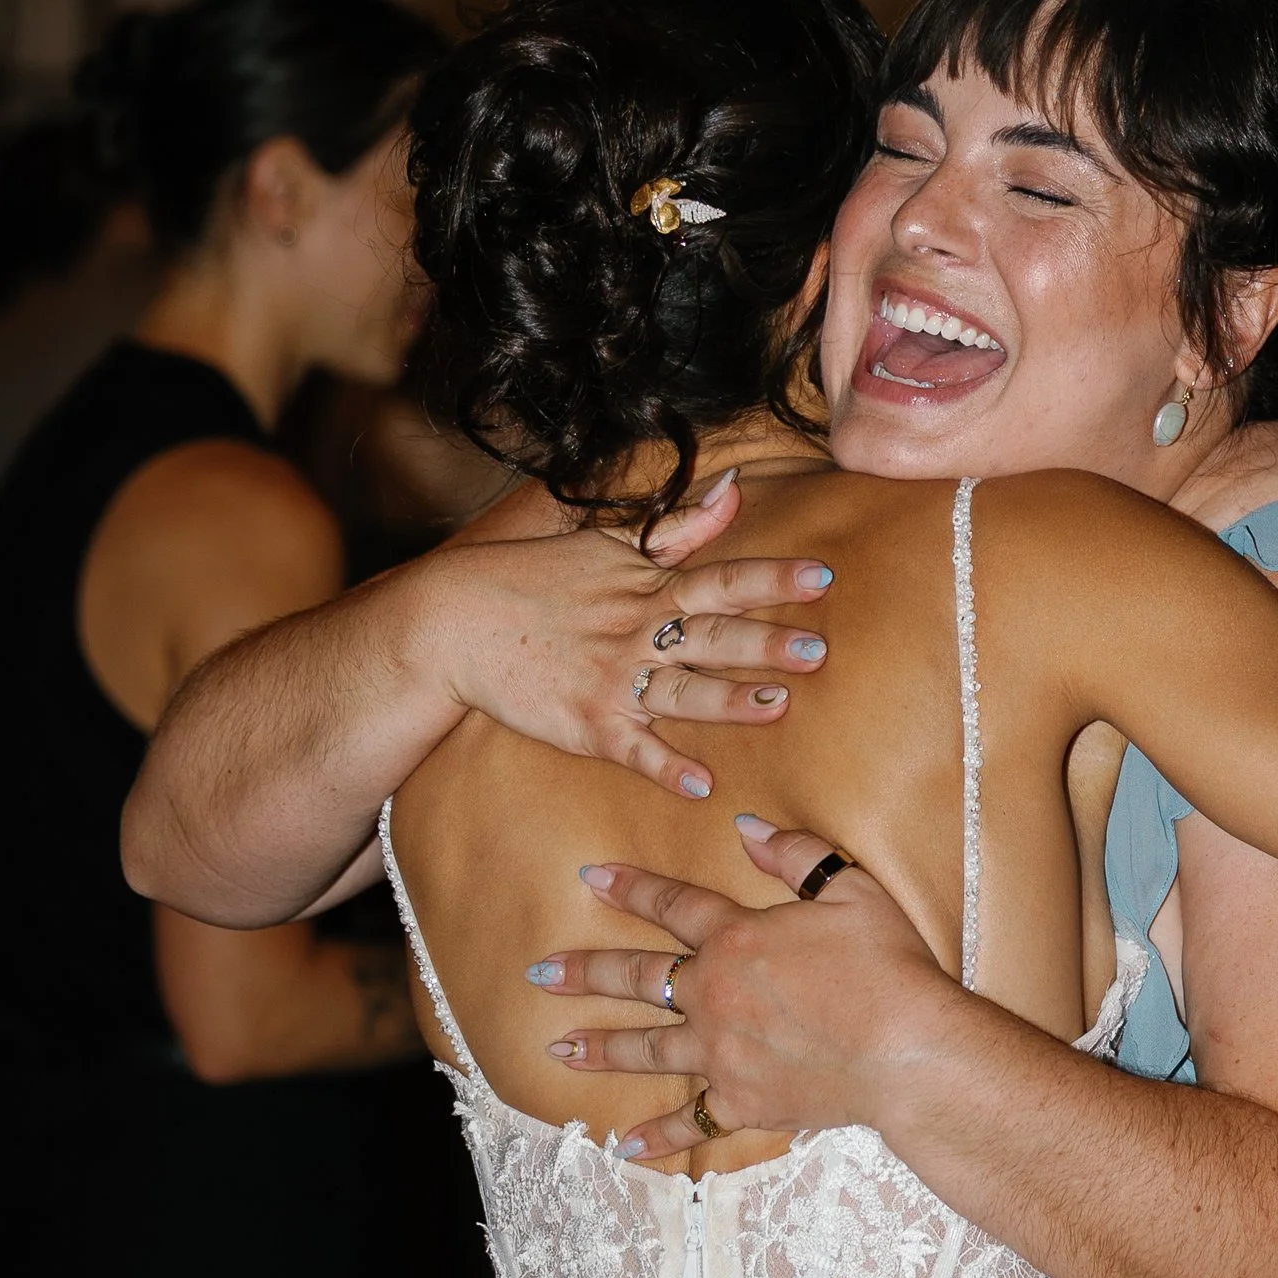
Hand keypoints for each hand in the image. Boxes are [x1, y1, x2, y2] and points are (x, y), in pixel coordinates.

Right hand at [415, 471, 836, 801]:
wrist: (456, 622)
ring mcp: (612, 681)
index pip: (722, 580)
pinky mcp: (587, 725)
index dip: (772, 579)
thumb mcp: (608, 544)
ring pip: (680, 691)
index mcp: (649, 590)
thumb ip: (678, 527)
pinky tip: (701, 786)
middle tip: (818, 650)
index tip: (822, 577)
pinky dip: (665, 768)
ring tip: (775, 708)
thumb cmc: (536, 580)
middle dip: (765, 643)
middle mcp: (637, 634)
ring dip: (727, 701)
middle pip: (712, 637)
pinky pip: (633, 749)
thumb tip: (733, 491)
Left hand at [527, 818, 958, 1155]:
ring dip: (599, 1046)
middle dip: (585, 972)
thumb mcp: (853, 890)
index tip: (589, 878)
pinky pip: (690, 1122)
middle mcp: (715, 995)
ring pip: (646, 1049)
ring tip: (559, 1046)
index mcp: (738, 939)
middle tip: (540, 973)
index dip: (630, 888)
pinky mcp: (742, 1103)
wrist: (907, 1053)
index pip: (672, 905)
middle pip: (638, 979)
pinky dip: (657, 1137)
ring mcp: (722, 1054)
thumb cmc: (889, 968)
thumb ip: (797, 855)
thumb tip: (747, 828)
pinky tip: (622, 1144)